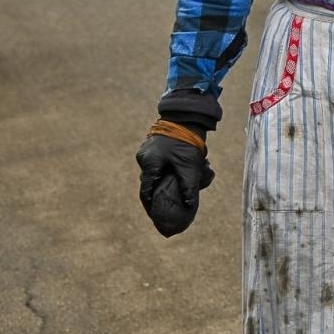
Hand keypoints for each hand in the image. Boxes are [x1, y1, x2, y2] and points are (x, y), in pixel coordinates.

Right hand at [136, 120, 214, 235]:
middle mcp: (144, 158)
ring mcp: (147, 151)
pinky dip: (163, 172)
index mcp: (149, 163)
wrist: (187, 117)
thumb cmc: (187, 141)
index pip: (145, 192)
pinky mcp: (154, 146)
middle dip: (156, 195)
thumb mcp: (189, 166)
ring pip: (153, 173)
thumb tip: (188, 205)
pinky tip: (173, 177)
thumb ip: (188, 187)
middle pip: (148, 183)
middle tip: (162, 209)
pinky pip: (157, 164)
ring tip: (169, 194)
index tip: (155, 216)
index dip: (150, 206)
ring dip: (161, 182)